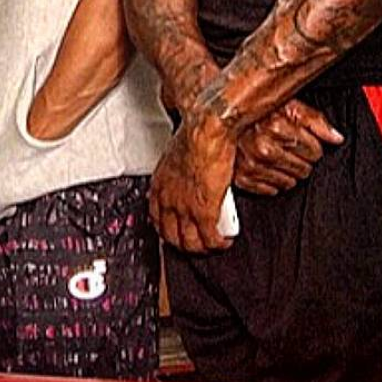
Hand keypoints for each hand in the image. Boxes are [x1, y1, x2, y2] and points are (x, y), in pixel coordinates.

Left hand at [149, 110, 235, 252]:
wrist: (207, 132)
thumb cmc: (195, 134)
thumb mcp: (177, 154)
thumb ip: (179, 169)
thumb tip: (187, 172)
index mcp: (160, 185)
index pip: (156, 218)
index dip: (167, 230)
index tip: (176, 231)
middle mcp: (168, 199)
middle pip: (171, 236)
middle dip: (184, 245)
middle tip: (197, 243)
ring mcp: (185, 208)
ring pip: (191, 243)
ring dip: (203, 248)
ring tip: (213, 244)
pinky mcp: (205, 211)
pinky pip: (211, 238)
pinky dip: (219, 243)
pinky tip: (225, 241)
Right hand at [234, 99, 342, 194]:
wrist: (219, 113)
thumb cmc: (253, 107)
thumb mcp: (286, 103)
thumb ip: (314, 119)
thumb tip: (336, 137)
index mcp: (275, 126)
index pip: (314, 151)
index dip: (312, 146)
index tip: (304, 140)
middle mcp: (263, 148)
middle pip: (304, 168)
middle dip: (301, 159)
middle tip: (289, 147)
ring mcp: (251, 165)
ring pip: (289, 182)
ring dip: (288, 171)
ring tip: (278, 155)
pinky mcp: (241, 178)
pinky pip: (269, 190)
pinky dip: (271, 181)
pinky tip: (267, 166)